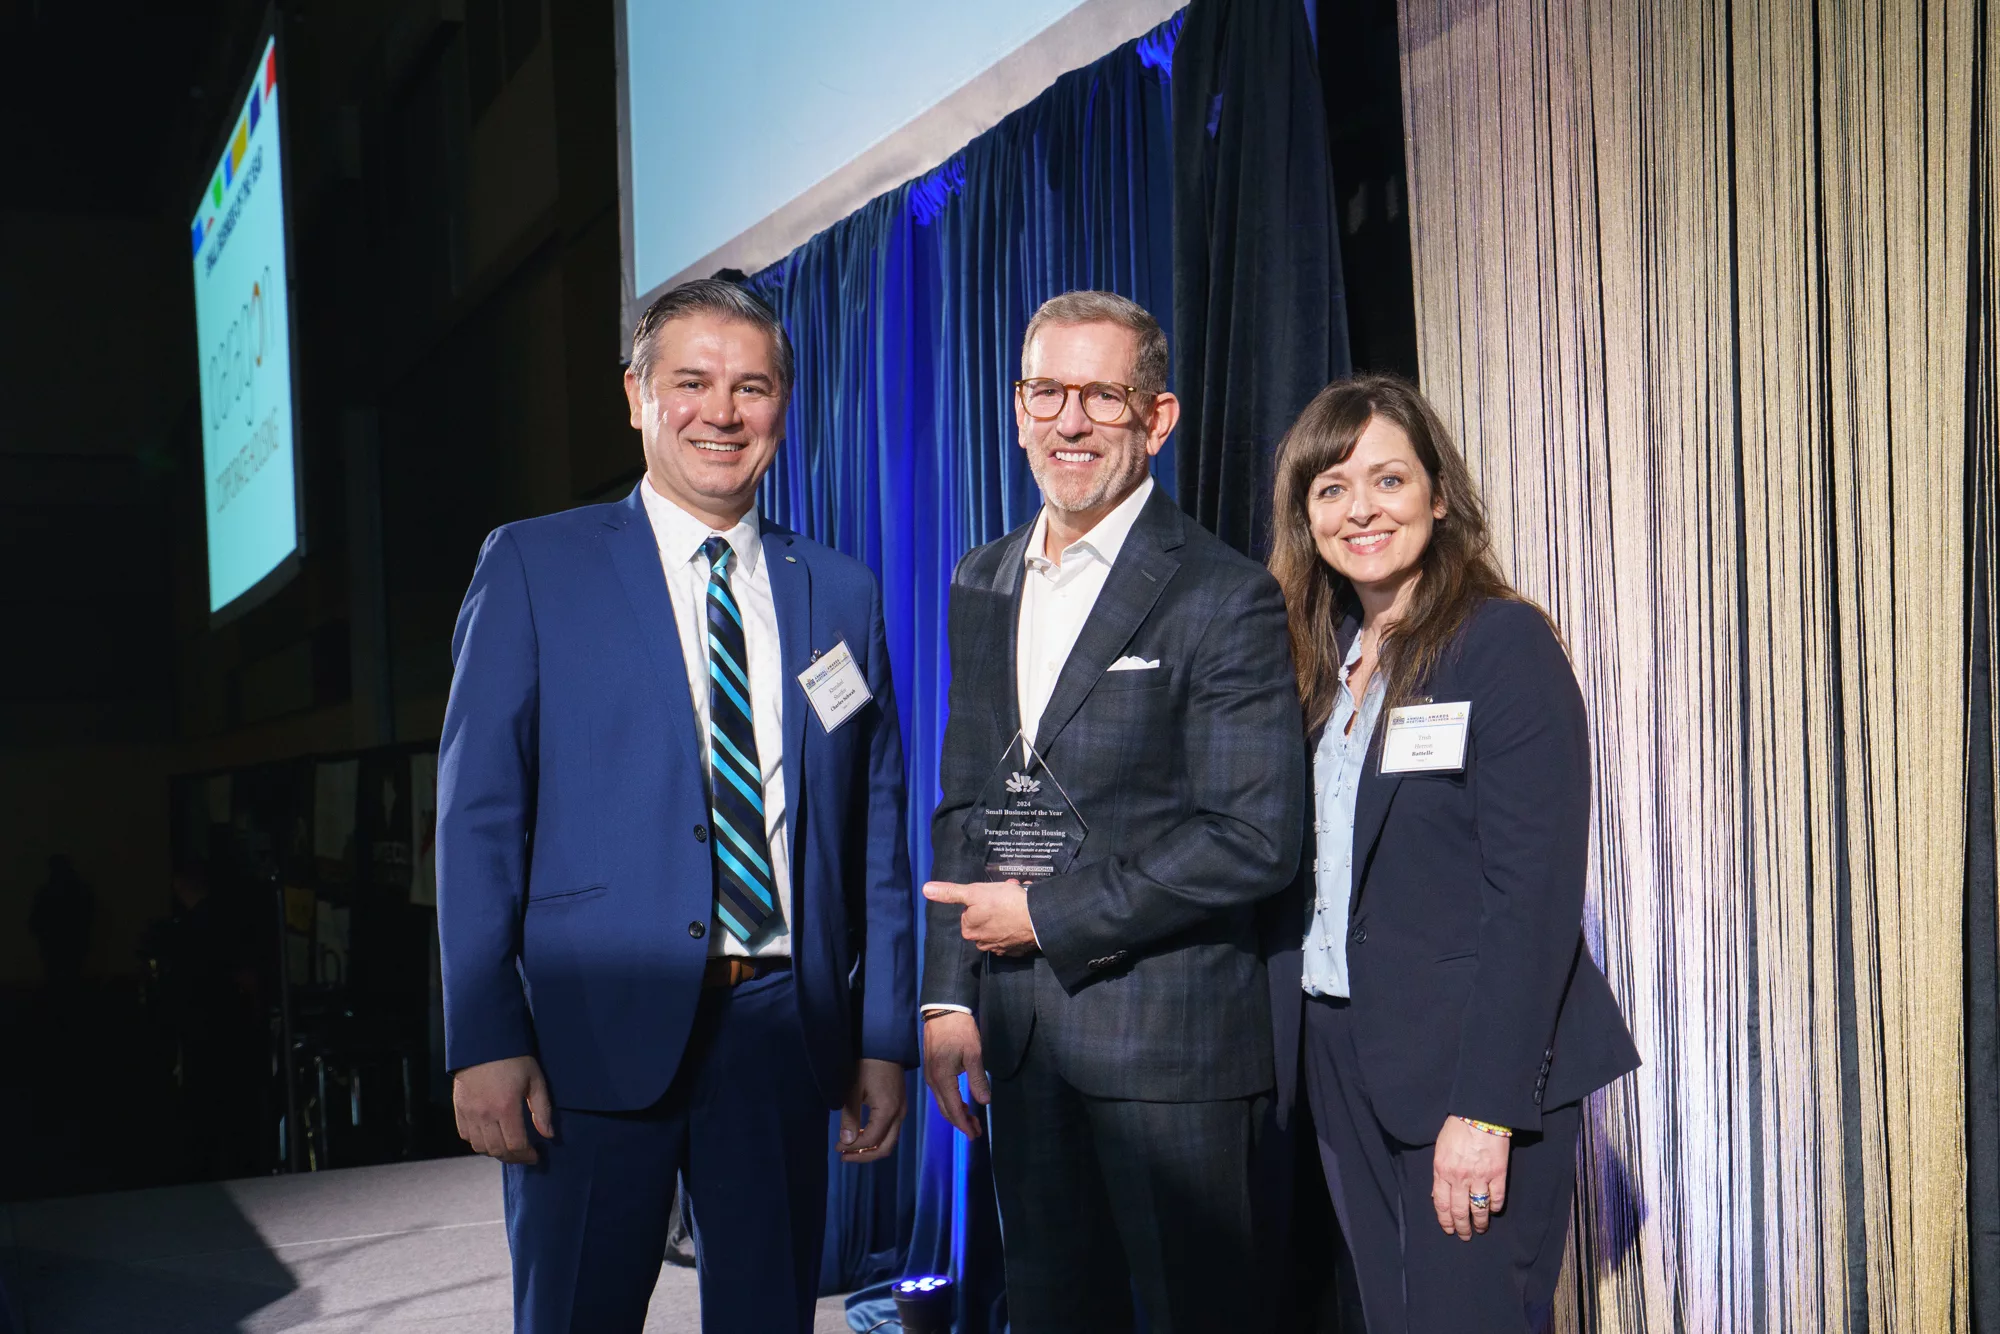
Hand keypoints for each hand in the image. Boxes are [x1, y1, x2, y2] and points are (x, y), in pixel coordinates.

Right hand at [453, 1055, 553, 1164]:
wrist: (483, 1042)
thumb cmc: (514, 1058)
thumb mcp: (535, 1079)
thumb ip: (542, 1109)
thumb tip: (548, 1135)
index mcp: (506, 1107)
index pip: (516, 1145)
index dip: (527, 1155)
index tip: (536, 1155)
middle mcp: (485, 1114)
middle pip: (497, 1150)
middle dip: (513, 1158)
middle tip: (524, 1155)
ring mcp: (469, 1113)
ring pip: (480, 1147)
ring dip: (495, 1152)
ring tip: (508, 1148)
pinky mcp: (459, 1109)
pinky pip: (465, 1136)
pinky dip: (478, 1142)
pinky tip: (490, 1137)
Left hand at [839, 1058, 907, 1163]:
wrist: (883, 1044)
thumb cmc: (866, 1065)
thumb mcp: (853, 1091)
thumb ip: (850, 1118)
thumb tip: (847, 1142)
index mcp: (888, 1111)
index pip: (871, 1141)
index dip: (854, 1148)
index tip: (837, 1148)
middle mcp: (900, 1114)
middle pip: (885, 1147)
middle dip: (864, 1156)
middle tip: (844, 1156)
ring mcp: (902, 1110)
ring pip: (890, 1140)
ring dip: (871, 1149)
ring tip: (851, 1149)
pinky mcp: (900, 1105)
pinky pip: (891, 1130)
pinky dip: (877, 1138)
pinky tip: (862, 1134)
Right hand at [920, 1010, 989, 1138]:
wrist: (943, 1011)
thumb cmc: (959, 1030)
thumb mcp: (974, 1054)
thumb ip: (977, 1079)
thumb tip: (984, 1101)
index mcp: (942, 1078)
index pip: (953, 1109)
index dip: (964, 1124)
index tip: (974, 1135)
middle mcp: (933, 1080)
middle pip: (946, 1109)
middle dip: (960, 1123)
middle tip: (975, 1133)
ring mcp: (931, 1076)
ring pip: (942, 1102)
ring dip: (956, 1114)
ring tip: (971, 1122)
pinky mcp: (932, 1070)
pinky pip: (941, 1093)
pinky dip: (951, 1103)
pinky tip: (962, 1104)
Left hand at [922, 879, 1036, 955]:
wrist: (1037, 919)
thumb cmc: (1004, 903)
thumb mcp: (974, 892)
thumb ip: (950, 892)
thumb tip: (925, 889)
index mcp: (969, 930)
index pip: (970, 911)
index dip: (982, 898)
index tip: (994, 892)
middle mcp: (982, 943)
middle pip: (985, 917)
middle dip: (996, 904)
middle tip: (1009, 893)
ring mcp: (1001, 948)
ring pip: (1000, 925)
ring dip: (1008, 912)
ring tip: (1020, 901)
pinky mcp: (1017, 950)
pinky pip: (1014, 934)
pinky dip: (1018, 924)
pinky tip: (1025, 914)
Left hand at [1432, 1116, 1510, 1238]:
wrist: (1480, 1114)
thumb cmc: (1457, 1129)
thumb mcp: (1440, 1150)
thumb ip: (1439, 1173)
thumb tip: (1437, 1194)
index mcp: (1442, 1171)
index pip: (1441, 1204)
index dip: (1445, 1220)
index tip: (1448, 1230)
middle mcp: (1459, 1178)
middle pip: (1460, 1211)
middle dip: (1461, 1227)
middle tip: (1465, 1236)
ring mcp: (1480, 1177)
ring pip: (1479, 1209)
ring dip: (1480, 1223)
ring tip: (1480, 1229)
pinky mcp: (1498, 1174)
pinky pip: (1497, 1198)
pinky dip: (1495, 1207)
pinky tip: (1493, 1210)